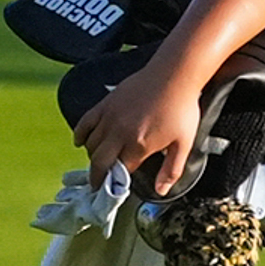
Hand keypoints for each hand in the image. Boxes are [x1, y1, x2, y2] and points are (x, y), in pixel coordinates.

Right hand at [73, 68, 201, 195]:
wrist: (174, 75)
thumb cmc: (181, 107)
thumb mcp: (183, 144)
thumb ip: (171, 170)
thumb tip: (161, 191)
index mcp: (139, 145)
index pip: (120, 171)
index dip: (116, 183)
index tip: (114, 189)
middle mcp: (120, 132)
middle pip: (99, 161)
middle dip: (97, 176)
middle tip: (98, 184)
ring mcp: (110, 117)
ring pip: (91, 144)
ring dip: (92, 157)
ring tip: (98, 163)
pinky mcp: (106, 103)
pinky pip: (85, 122)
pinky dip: (80, 134)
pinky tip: (80, 142)